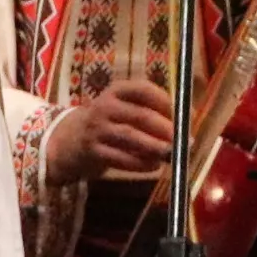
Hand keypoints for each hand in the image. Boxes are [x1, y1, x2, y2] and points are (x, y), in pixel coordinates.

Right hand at [44, 77, 176, 184]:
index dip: (168, 103)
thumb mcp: (123, 107)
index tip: (186, 116)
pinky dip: (140, 164)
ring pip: (131, 137)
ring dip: (154, 147)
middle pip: (140, 115)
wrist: (68, 140)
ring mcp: (97, 129)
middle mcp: (105, 106)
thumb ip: (151, 110)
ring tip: (171, 154)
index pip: (144, 90)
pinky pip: (120, 158)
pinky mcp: (93, 151)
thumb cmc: (108, 122)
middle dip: (166, 129)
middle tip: (185, 141)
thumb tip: (188, 120)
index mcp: (117, 90)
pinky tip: (153, 166)